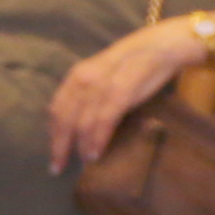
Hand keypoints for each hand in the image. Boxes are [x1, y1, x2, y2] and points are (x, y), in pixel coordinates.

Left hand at [45, 13, 214, 172]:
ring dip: (79, 147)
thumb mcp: (102, 76)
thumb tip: (79, 122)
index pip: (56, 108)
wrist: (162, 46)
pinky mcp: (120, 92)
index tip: (52, 151)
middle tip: (56, 168)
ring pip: (81, 123)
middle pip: (63, 119)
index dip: (53, 133)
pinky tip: (95, 154)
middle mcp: (83, 80)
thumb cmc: (134, 64)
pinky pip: (102, 121)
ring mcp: (101, 86)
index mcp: (76, 76)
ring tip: (80, 164)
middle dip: (59, 146)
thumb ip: (89, 95)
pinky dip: (96, 140)